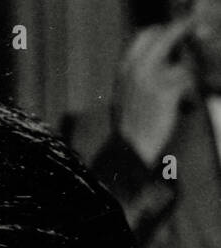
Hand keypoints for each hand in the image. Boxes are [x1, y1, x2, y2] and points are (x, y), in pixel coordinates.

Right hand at [115, 16, 197, 165]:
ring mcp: (152, 78)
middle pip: (166, 36)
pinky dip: (189, 94)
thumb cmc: (128, 126)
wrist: (128, 149)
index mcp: (124, 69)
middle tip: (190, 39)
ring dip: (187, 78)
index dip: (162, 32)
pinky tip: (183, 105)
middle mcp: (137, 69)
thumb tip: (160, 61)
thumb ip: (137, 74)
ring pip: (183, 64)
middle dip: (182, 36)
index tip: (173, 34)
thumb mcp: (123, 94)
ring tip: (183, 93)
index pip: (144, 35)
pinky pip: (188, 81)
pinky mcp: (167, 91)